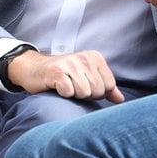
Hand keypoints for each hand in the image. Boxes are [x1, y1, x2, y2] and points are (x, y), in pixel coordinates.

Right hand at [6, 49, 124, 102]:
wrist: (35, 69)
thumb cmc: (64, 76)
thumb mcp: (88, 77)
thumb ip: (106, 87)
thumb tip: (121, 100)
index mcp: (95, 58)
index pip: (109, 85)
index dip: (98, 93)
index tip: (86, 87)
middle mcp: (84, 58)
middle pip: (97, 91)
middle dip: (87, 95)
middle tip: (74, 87)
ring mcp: (70, 64)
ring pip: (84, 93)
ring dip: (74, 95)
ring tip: (67, 87)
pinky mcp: (57, 72)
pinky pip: (69, 93)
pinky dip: (63, 95)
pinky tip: (58, 87)